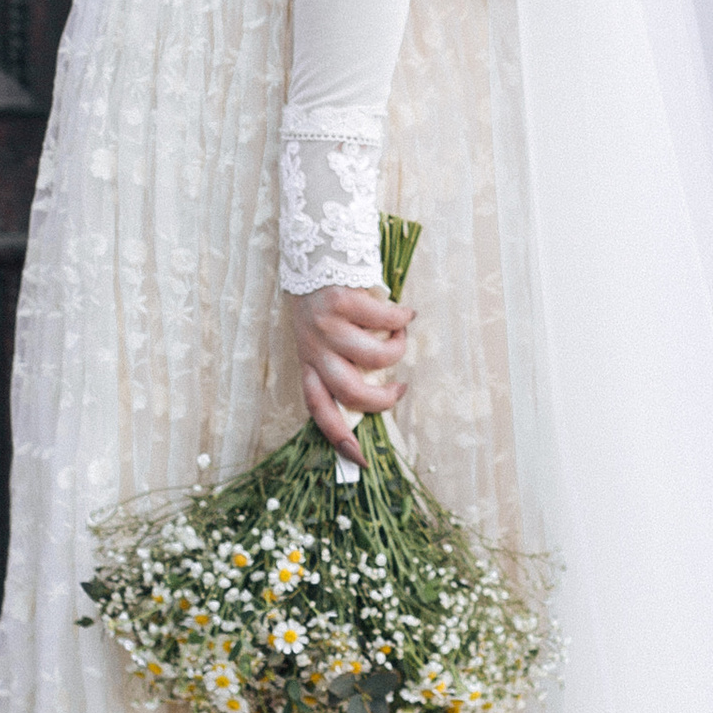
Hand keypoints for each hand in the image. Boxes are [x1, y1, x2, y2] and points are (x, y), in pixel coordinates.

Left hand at [293, 283, 411, 460]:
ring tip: (400, 336)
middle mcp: (313, 348)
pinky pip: (385, 320)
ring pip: (374, 358)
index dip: (338, 438)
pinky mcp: (342, 300)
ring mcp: (327, 325)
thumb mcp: (322, 338)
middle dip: (382, 399)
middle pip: (350, 392)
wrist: (315, 251)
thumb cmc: (325, 301)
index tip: (360, 460)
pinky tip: (405, 313)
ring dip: (397, 350)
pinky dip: (402, 319)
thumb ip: (341, 363)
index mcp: (308, 362)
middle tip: (398, 389)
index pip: (318, 409)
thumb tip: (378, 392)